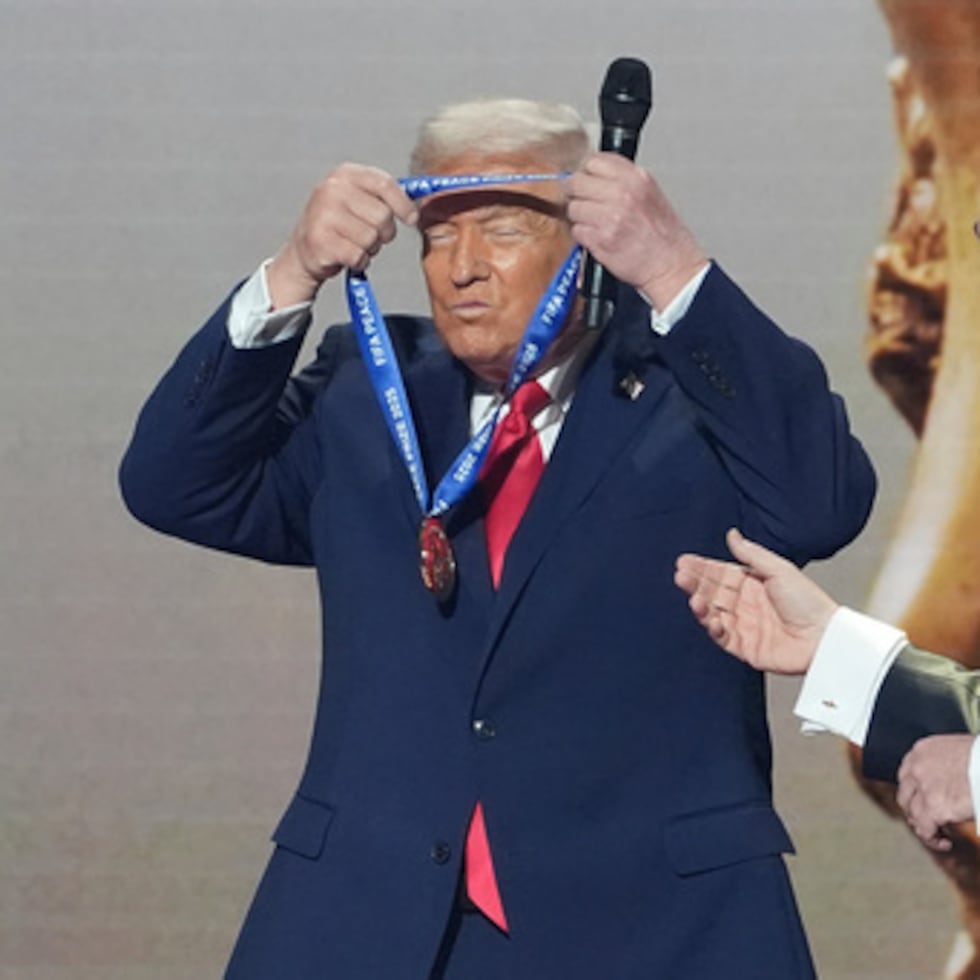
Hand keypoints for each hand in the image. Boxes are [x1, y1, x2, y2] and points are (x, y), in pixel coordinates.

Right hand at [266, 163, 417, 307]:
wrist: (304, 251)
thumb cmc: (338, 226)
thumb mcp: (358, 200)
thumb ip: (384, 195)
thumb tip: (420, 198)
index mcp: (344, 175)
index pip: (384, 183)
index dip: (403, 203)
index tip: (411, 218)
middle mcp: (331, 190)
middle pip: (383, 215)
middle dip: (384, 232)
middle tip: (369, 236)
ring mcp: (323, 215)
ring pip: (372, 238)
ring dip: (370, 248)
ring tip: (354, 244)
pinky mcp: (321, 241)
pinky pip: (359, 255)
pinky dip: (359, 261)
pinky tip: (346, 256)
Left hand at [564, 152, 707, 310]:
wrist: (671, 265)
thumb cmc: (664, 236)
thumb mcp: (650, 194)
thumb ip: (623, 181)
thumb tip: (592, 176)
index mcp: (636, 178)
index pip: (595, 161)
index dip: (587, 173)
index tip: (588, 182)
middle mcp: (623, 193)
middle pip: (577, 182)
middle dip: (577, 193)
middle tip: (583, 203)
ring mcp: (610, 216)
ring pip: (573, 207)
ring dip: (579, 217)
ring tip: (595, 224)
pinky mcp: (600, 239)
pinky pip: (577, 230)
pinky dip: (583, 236)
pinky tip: (597, 238)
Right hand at [673, 528, 838, 673]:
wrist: (826, 637)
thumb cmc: (810, 603)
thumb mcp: (780, 569)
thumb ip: (751, 554)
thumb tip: (732, 534)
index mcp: (752, 583)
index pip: (720, 573)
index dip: (701, 568)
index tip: (684, 562)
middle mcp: (744, 604)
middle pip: (712, 592)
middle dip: (695, 584)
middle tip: (682, 576)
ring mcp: (743, 625)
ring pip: (712, 614)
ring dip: (700, 605)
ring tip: (694, 599)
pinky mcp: (744, 647)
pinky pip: (722, 637)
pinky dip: (713, 628)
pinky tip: (710, 618)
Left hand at [897, 734, 975, 850]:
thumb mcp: (960, 750)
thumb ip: (947, 762)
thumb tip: (951, 779)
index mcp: (923, 750)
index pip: (907, 774)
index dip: (914, 792)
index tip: (924, 802)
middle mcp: (917, 767)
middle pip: (905, 795)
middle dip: (916, 811)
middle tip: (931, 821)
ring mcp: (924, 787)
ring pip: (913, 814)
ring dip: (924, 827)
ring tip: (940, 835)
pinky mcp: (935, 808)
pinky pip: (925, 830)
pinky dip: (932, 839)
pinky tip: (945, 843)